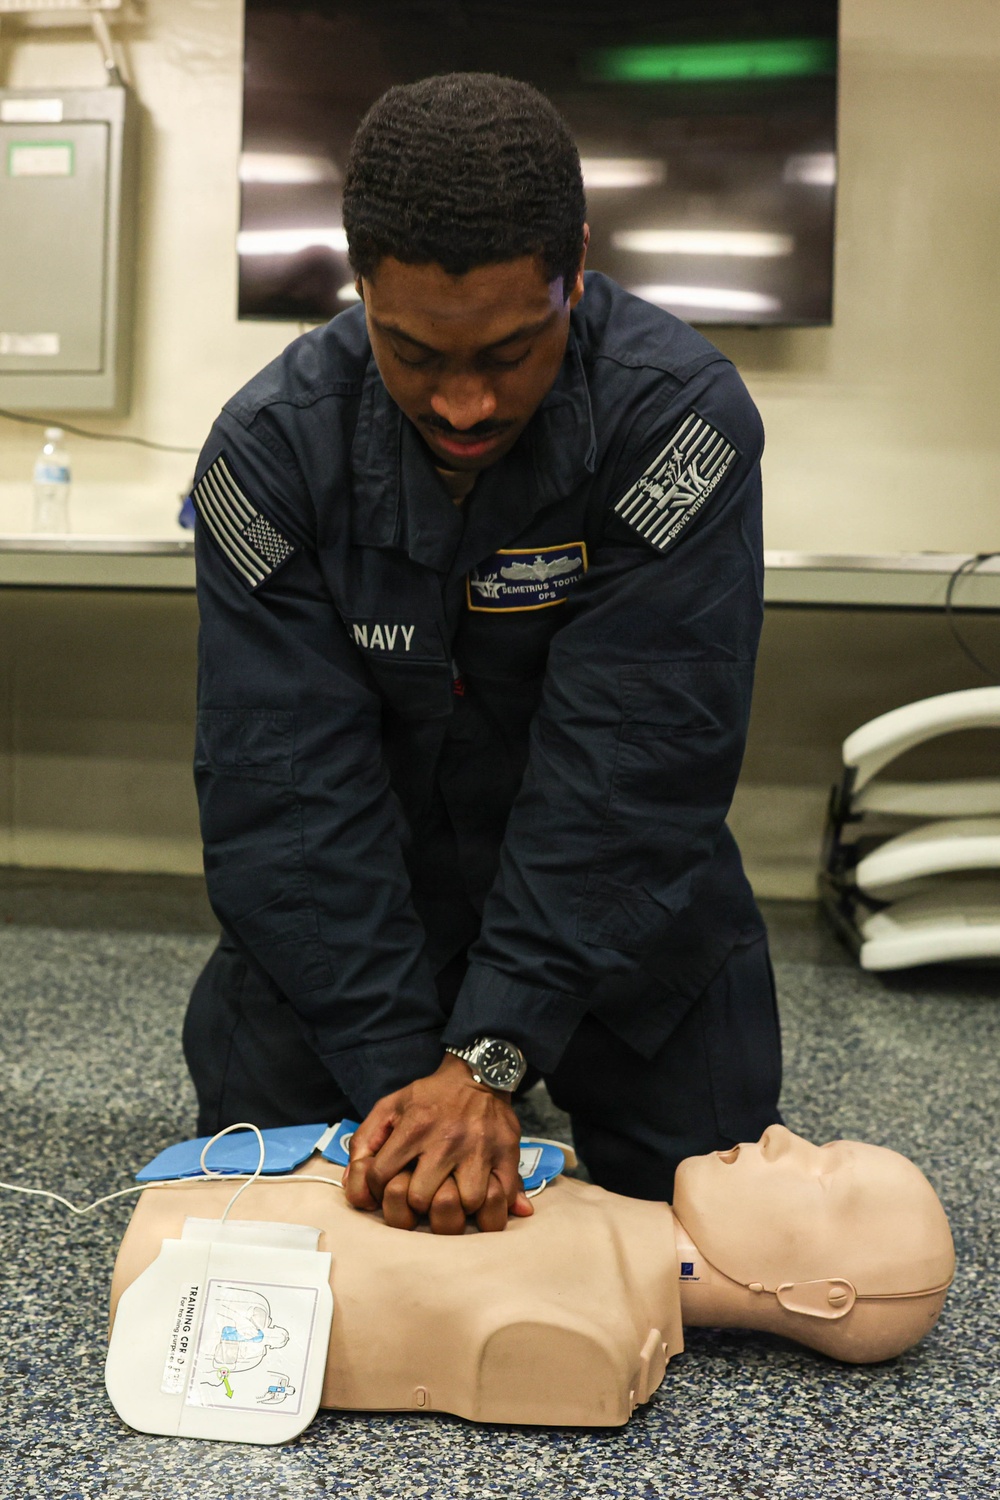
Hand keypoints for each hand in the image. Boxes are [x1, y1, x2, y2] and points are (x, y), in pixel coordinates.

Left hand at [343, 1053, 533, 1232]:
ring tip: (451, 1197)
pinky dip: (489, 1210)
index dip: (376, 1190)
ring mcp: (479, 1149)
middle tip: (421, 1194)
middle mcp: (447, 1139)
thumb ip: (364, 1143)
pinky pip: (499, 1200)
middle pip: (421, 1199)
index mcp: (414, 1125)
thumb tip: (358, 1194)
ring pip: (464, 1204)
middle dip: (416, 1203)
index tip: (385, 1186)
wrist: (479, 1074)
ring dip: (456, 1207)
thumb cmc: (430, 1097)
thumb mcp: (389, 1106)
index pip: (381, 1177)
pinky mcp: (507, 1155)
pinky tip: (478, 1201)